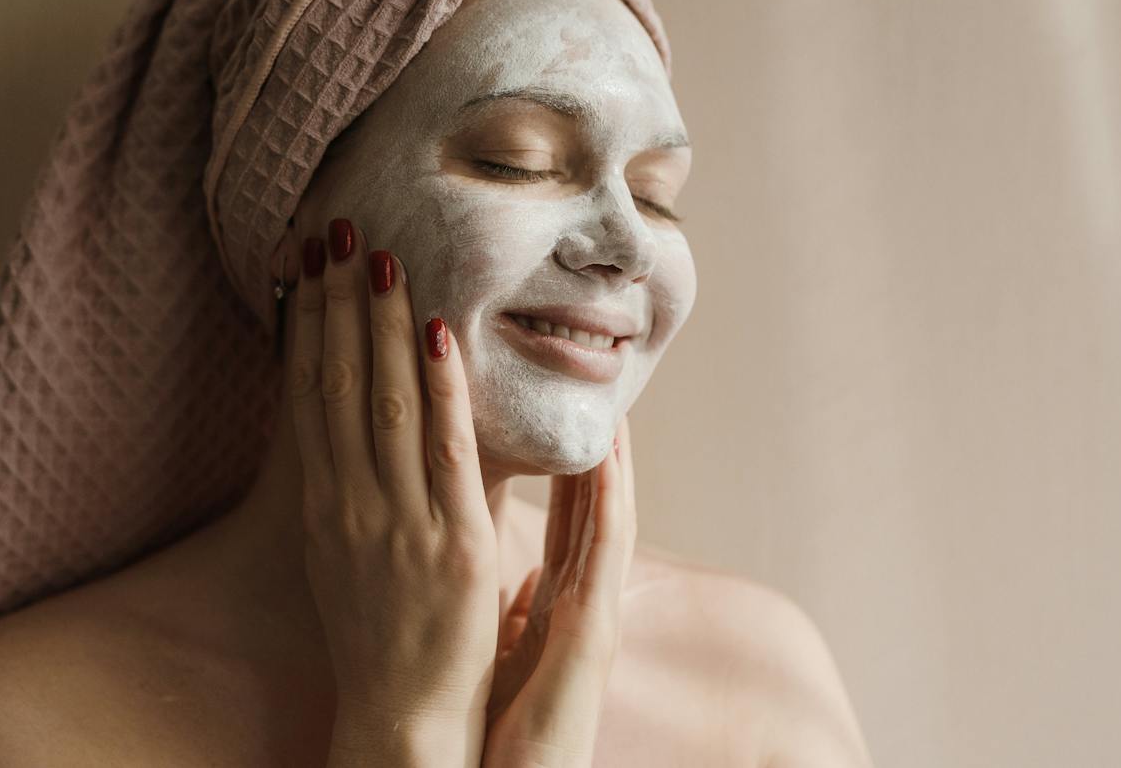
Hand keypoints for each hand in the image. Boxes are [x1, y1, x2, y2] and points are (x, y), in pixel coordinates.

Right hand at [290, 217, 498, 766]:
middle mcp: (349, 504)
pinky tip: (439, 333)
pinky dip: (441, 387)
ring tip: (381, 257)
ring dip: (383, 325)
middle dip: (339, 303)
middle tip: (338, 233)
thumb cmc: (379, 629)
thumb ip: (345, 483)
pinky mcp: (453, 542)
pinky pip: (445, 450)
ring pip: (386, 403)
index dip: (305, 325)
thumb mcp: (340, 549)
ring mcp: (398, 522)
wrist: (400, 713)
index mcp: (321, 504)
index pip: (308, 395)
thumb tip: (344, 417)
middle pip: (340, 384)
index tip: (304, 265)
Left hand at [483, 417, 635, 766]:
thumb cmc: (506, 729)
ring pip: (608, 518)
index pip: (567, 519)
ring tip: (613, 408)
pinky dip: (609, 500)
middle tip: (599, 392)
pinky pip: (606, 551)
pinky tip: (608, 460)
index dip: (572, 468)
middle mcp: (580, 600)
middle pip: (593, 510)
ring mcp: (593, 612)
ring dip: (614, 463)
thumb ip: (516, 609)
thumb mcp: (506, 653)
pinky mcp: (594, 629)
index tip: (564, 416)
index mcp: (555, 603)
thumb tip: (519, 576)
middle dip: (599, 452)